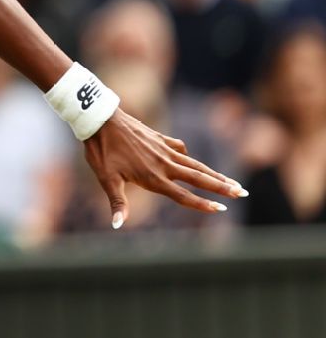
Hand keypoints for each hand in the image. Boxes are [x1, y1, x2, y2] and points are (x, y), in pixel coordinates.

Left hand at [83, 109, 246, 228]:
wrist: (101, 119)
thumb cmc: (102, 151)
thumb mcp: (106, 179)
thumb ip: (117, 203)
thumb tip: (118, 225)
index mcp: (153, 177)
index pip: (183, 195)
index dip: (202, 204)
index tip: (221, 209)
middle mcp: (163, 164)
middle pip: (198, 178)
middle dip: (222, 186)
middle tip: (243, 192)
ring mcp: (164, 149)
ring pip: (195, 164)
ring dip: (214, 173)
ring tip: (232, 180)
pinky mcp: (160, 138)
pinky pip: (179, 148)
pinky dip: (188, 155)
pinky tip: (189, 158)